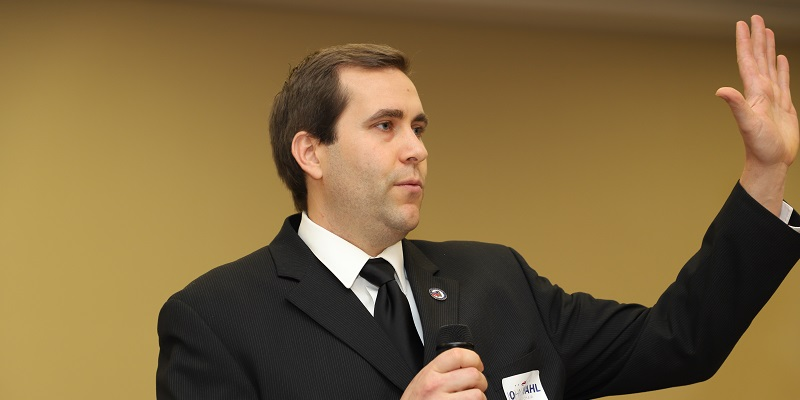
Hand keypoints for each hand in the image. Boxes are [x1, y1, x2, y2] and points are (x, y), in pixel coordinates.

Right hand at [401, 348, 487, 399]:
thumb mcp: (422, 380)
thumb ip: (441, 370)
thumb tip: (465, 364)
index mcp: (430, 373)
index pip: (458, 355)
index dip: (474, 358)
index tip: (477, 364)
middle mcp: (436, 386)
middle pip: (473, 374)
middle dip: (480, 380)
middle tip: (476, 385)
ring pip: (477, 395)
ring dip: (478, 397)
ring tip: (470, 398)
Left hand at [716, 15, 798, 214]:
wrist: (771, 162)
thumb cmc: (759, 146)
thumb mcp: (748, 124)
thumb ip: (736, 105)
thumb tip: (721, 90)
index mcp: (754, 91)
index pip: (748, 60)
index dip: (745, 42)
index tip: (743, 23)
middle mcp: (761, 91)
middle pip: (758, 57)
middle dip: (756, 37)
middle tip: (755, 18)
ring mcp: (772, 97)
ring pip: (769, 65)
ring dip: (767, 48)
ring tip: (766, 31)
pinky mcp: (783, 105)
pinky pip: (783, 80)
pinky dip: (781, 67)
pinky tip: (779, 58)